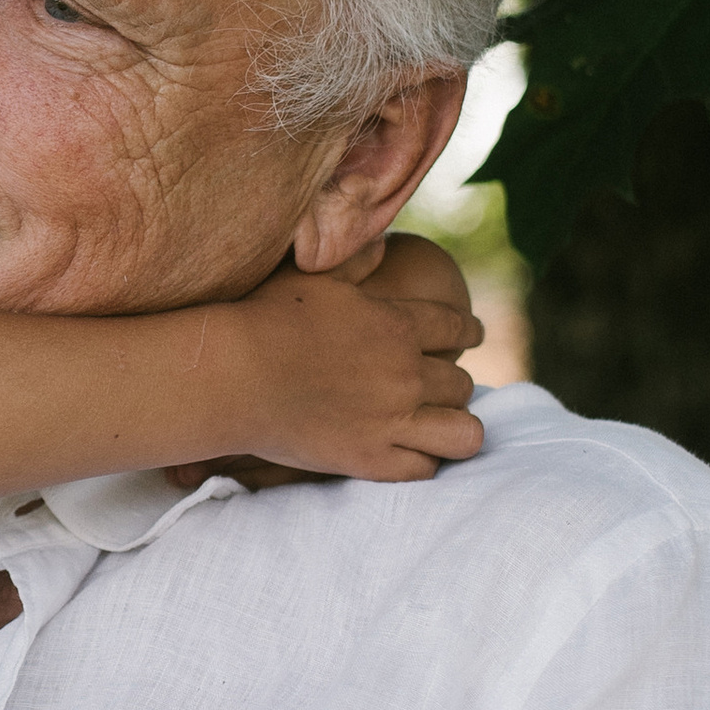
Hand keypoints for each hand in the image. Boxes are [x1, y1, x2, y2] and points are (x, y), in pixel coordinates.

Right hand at [218, 240, 483, 483]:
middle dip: (454, 382)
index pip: (455, 327)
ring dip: (456, 426)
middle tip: (443, 385)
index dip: (469, 330)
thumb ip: (355, 257)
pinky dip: (423, 462)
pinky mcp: (369, 460)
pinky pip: (424, 469)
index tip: (475, 334)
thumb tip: (383, 240)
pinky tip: (412, 454)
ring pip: (463, 432)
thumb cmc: (266, 318)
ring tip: (442, 426)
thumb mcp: (314, 275)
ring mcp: (391, 421)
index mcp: (397, 325)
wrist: (234, 375)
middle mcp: (405, 374)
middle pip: (460, 382)